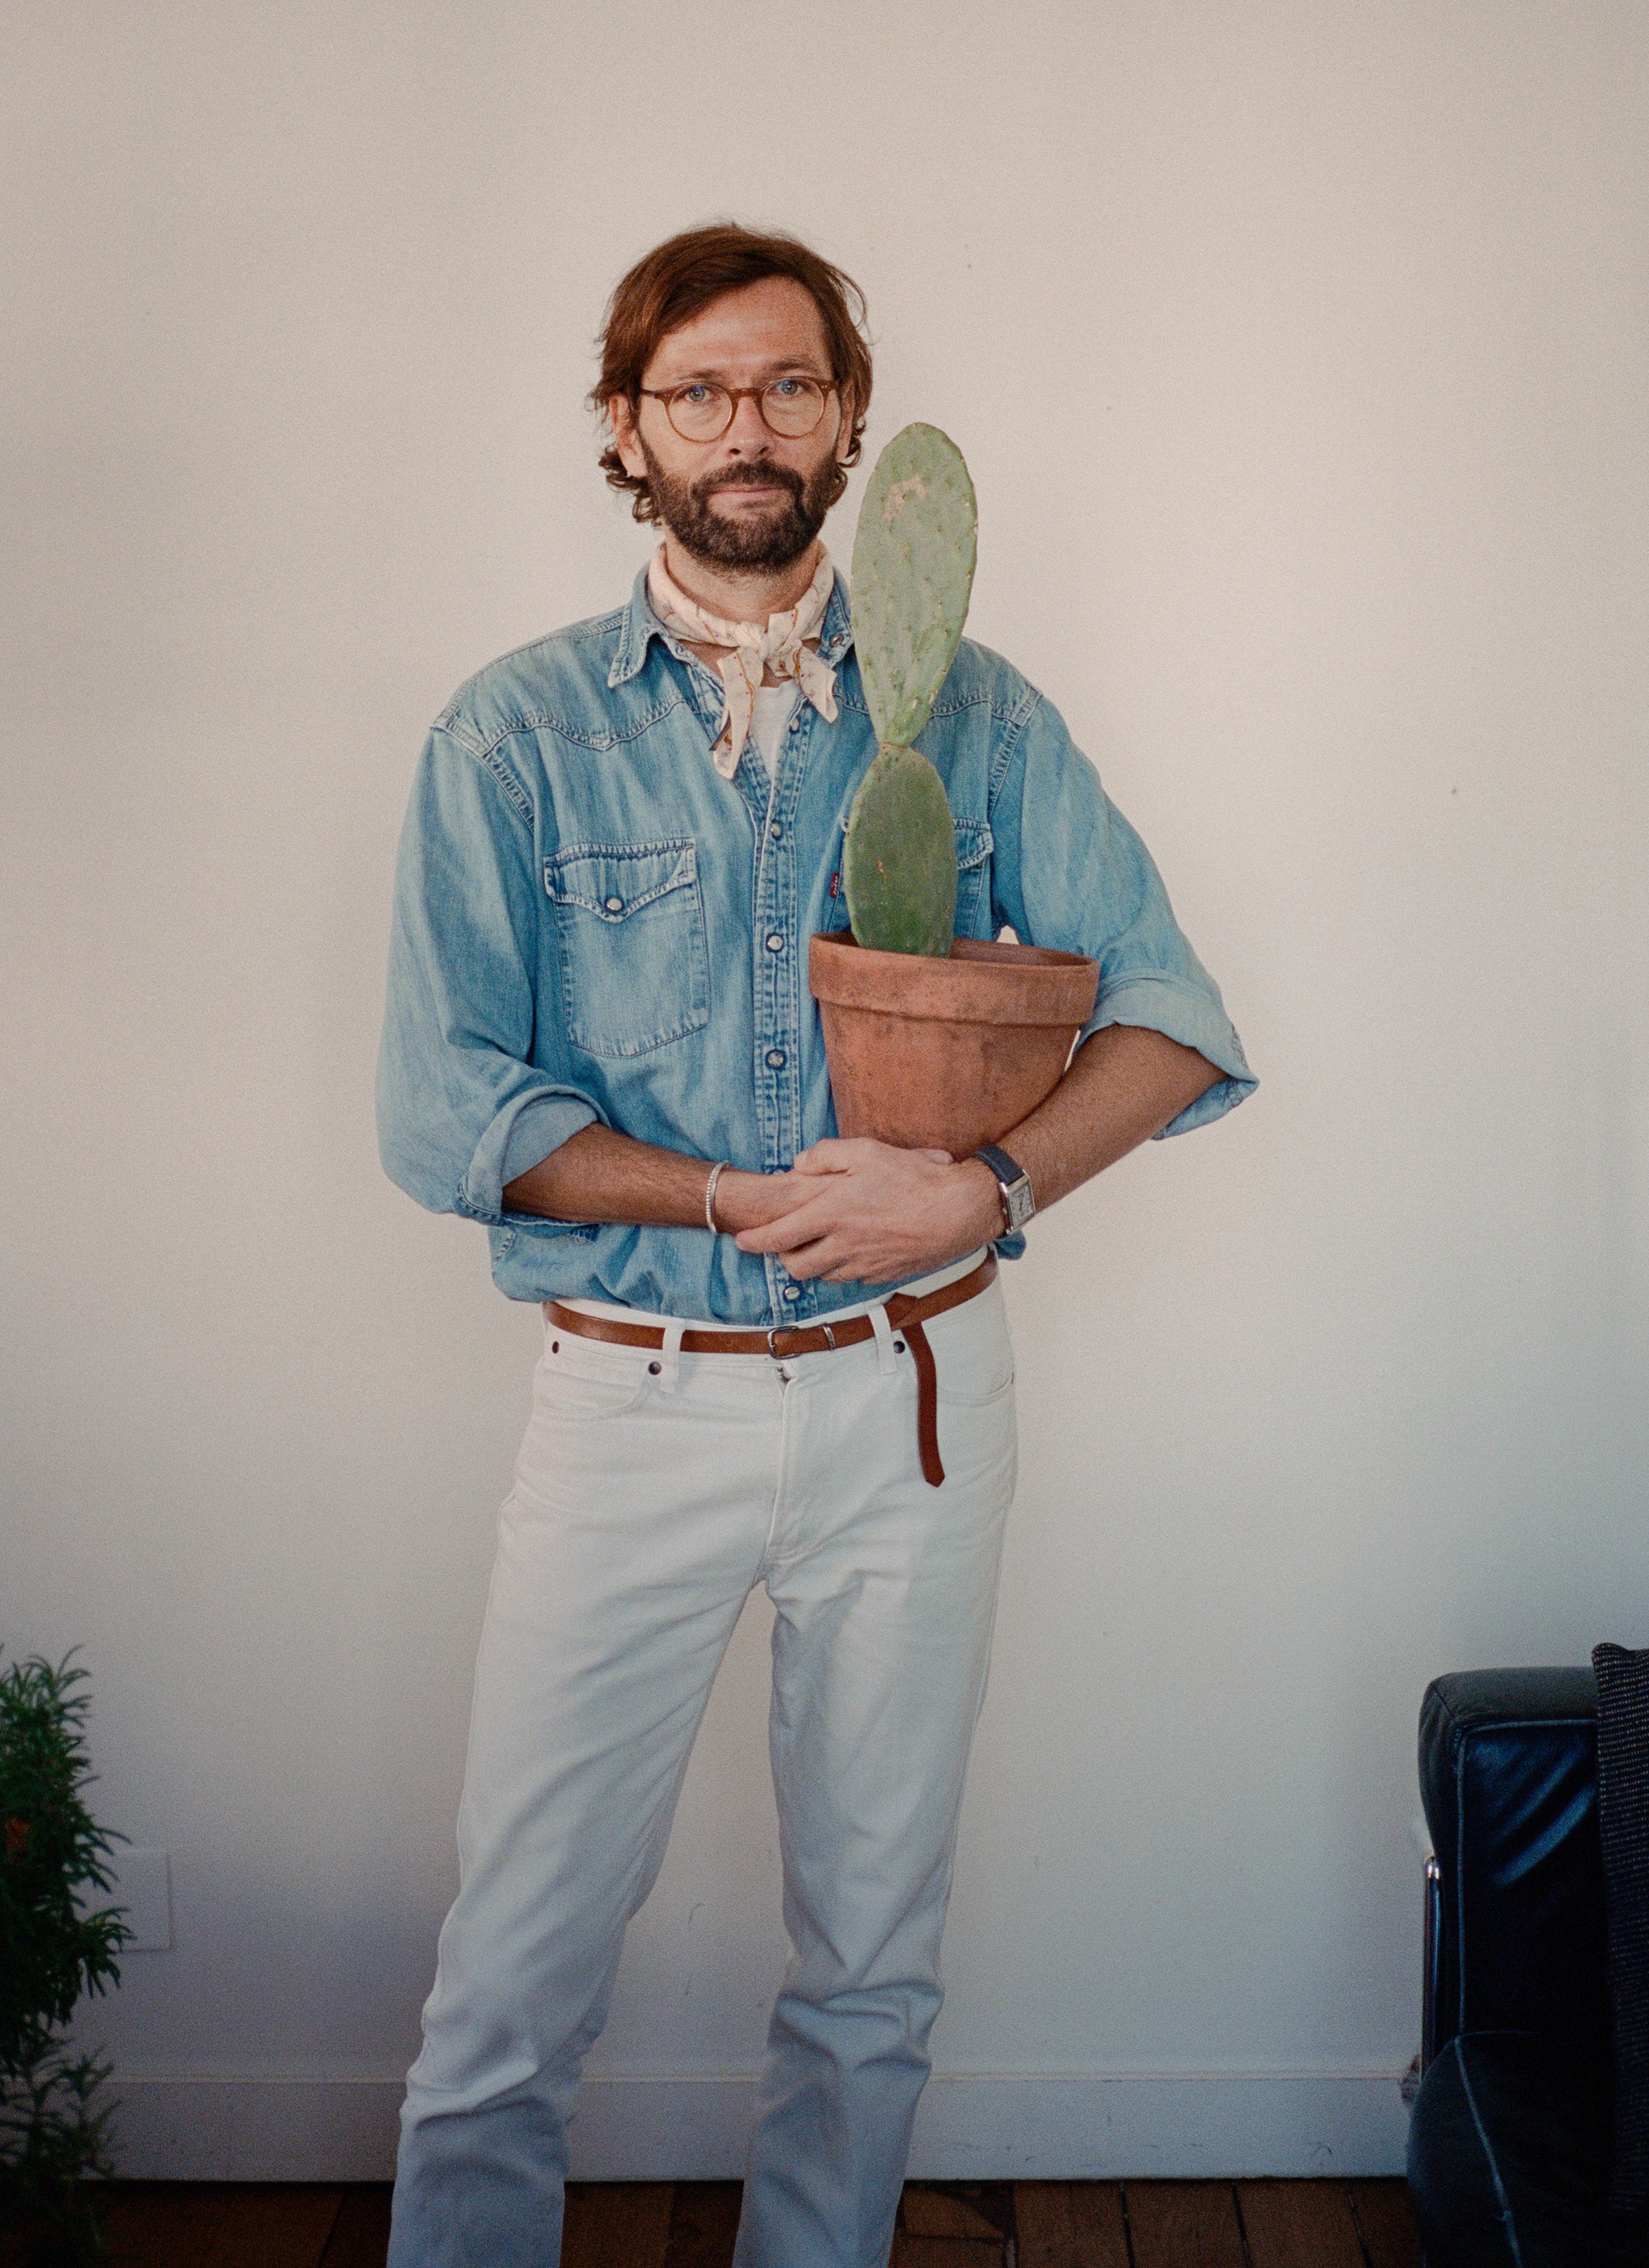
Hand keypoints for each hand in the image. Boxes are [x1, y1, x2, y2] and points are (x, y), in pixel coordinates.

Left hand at [732, 1138, 1003, 1283]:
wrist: (958, 1211)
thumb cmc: (913, 1177)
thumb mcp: (867, 1150)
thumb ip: (825, 1155)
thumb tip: (797, 1165)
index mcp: (832, 1213)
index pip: (779, 1236)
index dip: (754, 1242)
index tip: (742, 1241)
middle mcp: (843, 1245)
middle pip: (795, 1267)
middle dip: (783, 1258)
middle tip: (784, 1243)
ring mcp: (863, 1264)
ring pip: (823, 1276)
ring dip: (813, 1264)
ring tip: (818, 1244)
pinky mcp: (882, 1274)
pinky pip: (851, 1277)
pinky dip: (841, 1268)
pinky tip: (851, 1249)